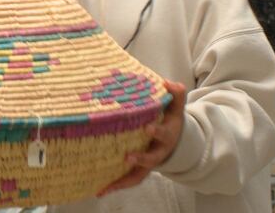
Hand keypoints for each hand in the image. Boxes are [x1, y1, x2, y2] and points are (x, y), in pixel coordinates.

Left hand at [97, 79, 186, 196]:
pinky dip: (115, 186)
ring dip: (123, 180)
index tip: (148, 128)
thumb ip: (176, 94)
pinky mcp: (138, 170)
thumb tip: (170, 83)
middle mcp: (158, 152)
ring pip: (138, 175)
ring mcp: (148, 164)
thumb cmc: (169, 119)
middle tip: (128, 157)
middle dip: (141, 159)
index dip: (157, 131)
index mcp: (166, 135)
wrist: (174, 141)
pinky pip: (127, 180)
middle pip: (152, 159)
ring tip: (107, 185)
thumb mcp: (175, 107)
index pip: (163, 133)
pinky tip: (99, 190)